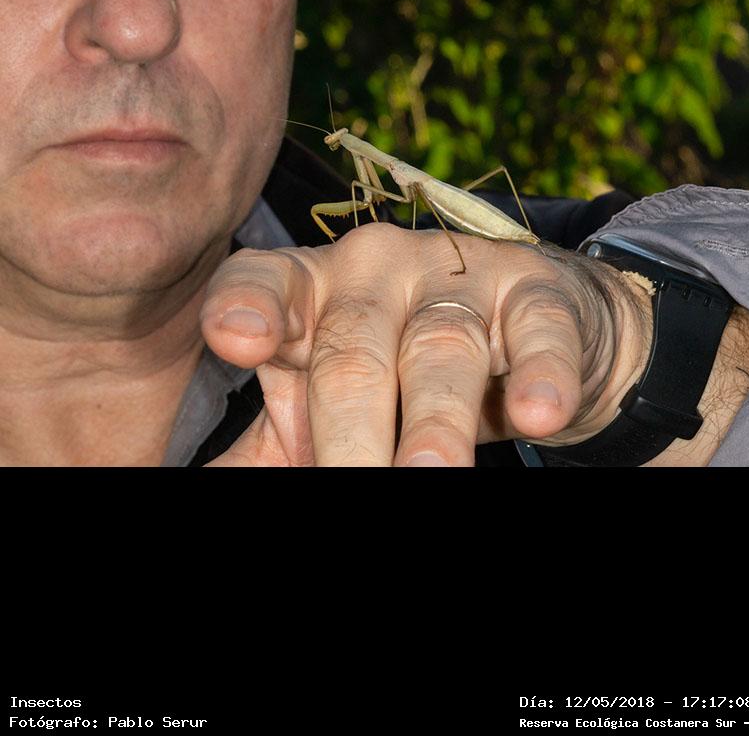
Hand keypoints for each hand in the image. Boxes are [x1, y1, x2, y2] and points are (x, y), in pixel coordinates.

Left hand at [199, 223, 655, 466]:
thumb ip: (269, 451)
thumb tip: (195, 490)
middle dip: (350, 434)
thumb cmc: (396, 372)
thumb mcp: (321, 406)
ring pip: (440, 347)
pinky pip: (538, 332)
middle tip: (354, 487)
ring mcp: (457, 279)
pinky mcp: (533, 296)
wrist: (517, 331)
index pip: (262, 282)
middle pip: (352, 351)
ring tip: (430, 478)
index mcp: (310, 293)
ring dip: (435, 425)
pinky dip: (539, 375)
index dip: (247, 306)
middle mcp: (376, 273)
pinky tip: (538, 414)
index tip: (235, 341)